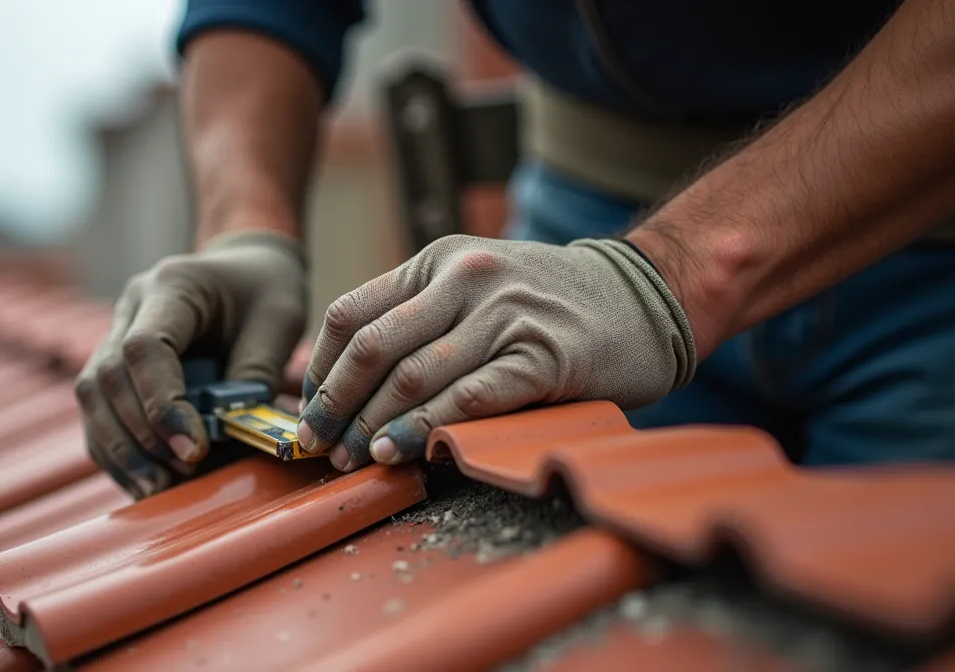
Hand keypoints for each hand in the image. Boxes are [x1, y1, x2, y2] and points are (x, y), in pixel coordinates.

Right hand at [76, 230, 306, 497]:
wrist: (246, 269)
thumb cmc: (266, 292)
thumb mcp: (278, 323)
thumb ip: (253, 374)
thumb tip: (231, 435)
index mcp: (171, 286)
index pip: (145, 348)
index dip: (161, 405)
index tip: (193, 449)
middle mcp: (130, 306)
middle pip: (109, 377)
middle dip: (141, 436)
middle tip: (183, 472)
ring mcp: (114, 333)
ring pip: (92, 398)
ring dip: (121, 450)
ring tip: (158, 489)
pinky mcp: (115, 364)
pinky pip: (99, 412)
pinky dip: (117, 451)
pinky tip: (145, 482)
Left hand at [296, 234, 695, 471]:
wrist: (643, 295)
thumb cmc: (545, 304)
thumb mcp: (471, 288)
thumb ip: (410, 320)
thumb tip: (326, 375)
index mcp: (437, 262)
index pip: (351, 314)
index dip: (322, 372)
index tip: (311, 414)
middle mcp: (465, 278)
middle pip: (374, 349)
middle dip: (338, 406)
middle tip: (322, 448)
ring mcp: (505, 314)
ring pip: (415, 376)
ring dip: (376, 426)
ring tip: (357, 459)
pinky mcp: (543, 356)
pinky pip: (473, 398)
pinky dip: (430, 429)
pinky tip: (407, 453)